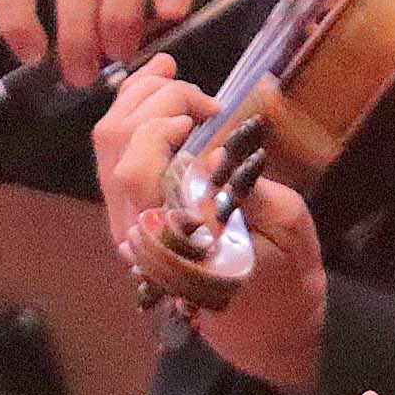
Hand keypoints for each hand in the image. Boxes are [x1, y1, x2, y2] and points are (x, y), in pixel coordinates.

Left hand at [97, 60, 328, 390]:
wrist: (266, 322)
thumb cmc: (285, 277)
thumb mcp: (287, 229)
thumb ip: (247, 189)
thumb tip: (214, 151)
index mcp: (172, 241)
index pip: (136, 170)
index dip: (160, 126)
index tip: (207, 113)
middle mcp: (137, 232)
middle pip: (113, 147)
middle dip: (152, 100)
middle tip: (200, 93)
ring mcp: (129, 223)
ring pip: (107, 148)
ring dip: (134, 100)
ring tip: (168, 71)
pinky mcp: (132, 214)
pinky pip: (116, 158)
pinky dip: (132, 118)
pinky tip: (157, 94)